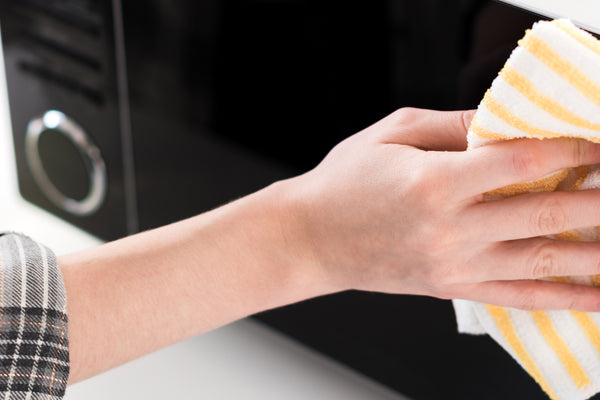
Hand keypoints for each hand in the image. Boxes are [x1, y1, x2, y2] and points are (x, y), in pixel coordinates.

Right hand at [285, 107, 599, 310]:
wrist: (310, 239)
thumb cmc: (343, 183)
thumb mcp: (392, 133)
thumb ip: (454, 125)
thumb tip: (503, 123)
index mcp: (435, 182)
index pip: (523, 163)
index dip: (572, 149)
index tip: (597, 144)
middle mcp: (450, 228)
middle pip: (544, 213)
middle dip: (598, 199)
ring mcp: (453, 264)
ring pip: (542, 260)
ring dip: (596, 251)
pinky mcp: (451, 287)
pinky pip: (518, 296)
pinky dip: (565, 299)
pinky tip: (598, 297)